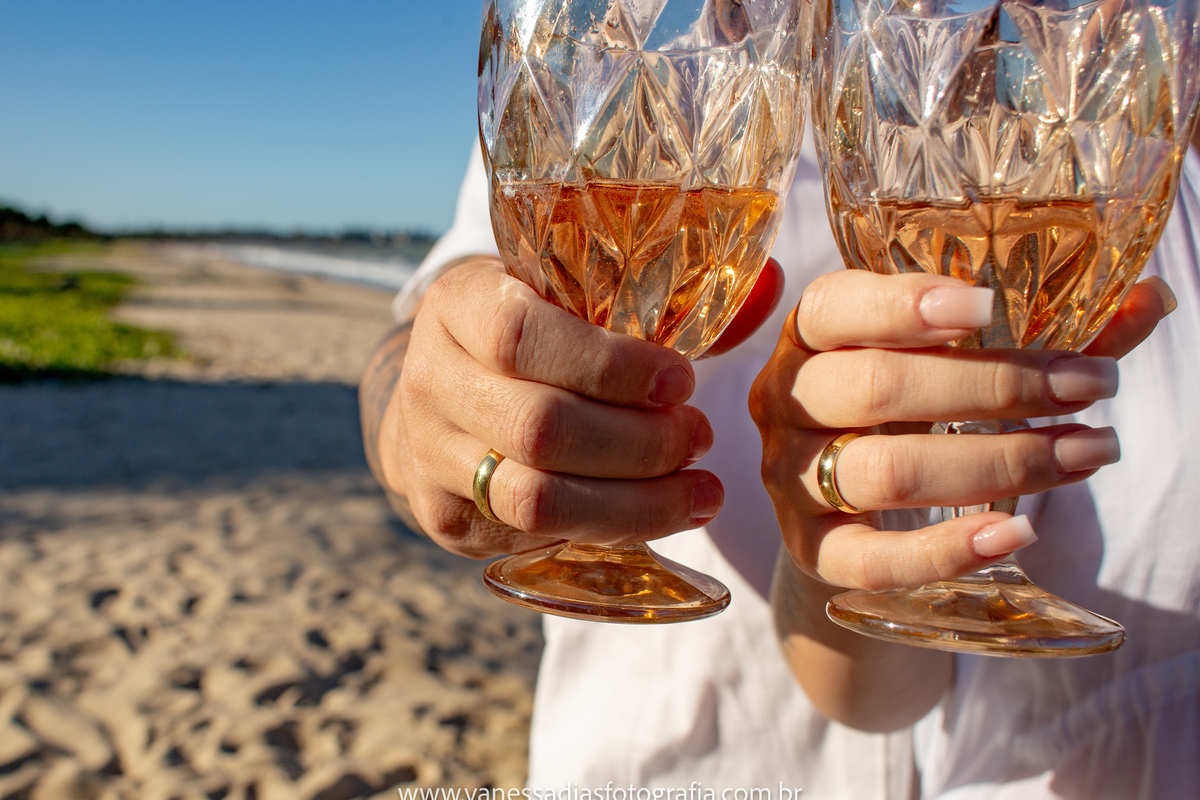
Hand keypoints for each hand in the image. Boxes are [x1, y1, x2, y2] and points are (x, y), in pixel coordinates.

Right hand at [362, 255, 781, 558]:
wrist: (438, 394)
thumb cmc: (528, 336)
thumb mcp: (569, 297)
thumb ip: (666, 298)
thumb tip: (777, 286)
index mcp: (459, 303)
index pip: (524, 335)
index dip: (611, 366)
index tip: (681, 381)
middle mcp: (429, 378)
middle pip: (542, 428)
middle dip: (641, 444)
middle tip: (701, 438)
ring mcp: (426, 453)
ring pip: (536, 499)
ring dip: (635, 503)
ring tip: (699, 489)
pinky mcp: (440, 513)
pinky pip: (530, 536)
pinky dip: (607, 531)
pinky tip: (656, 515)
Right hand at [750, 269, 1174, 591]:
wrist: (848, 510)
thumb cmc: (908, 411)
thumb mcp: (952, 362)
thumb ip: (1041, 334)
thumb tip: (1150, 299)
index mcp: (811, 335)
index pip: (835, 306)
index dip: (903, 304)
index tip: (990, 307)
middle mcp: (785, 400)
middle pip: (876, 386)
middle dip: (995, 386)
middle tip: (1089, 387)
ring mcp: (791, 478)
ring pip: (885, 470)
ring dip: (997, 462)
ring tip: (1086, 453)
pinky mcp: (813, 549)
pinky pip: (871, 558)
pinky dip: (946, 550)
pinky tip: (1017, 534)